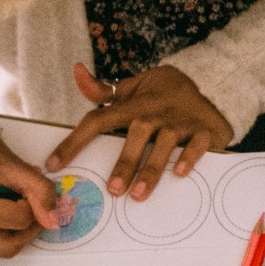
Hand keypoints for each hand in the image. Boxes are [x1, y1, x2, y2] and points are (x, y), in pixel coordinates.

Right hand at [0, 128, 62, 258]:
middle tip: (34, 202)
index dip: (33, 203)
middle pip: (7, 245)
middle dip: (28, 225)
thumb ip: (36, 189)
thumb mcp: (6, 162)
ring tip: (11, 198)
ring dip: (14, 227)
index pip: (16, 220)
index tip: (31, 187)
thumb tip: (54, 219)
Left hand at [47, 63, 231, 199]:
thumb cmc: (161, 94)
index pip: (97, 121)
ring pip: (164, 144)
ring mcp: (179, 122)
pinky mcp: (202, 130)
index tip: (54, 164)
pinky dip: (190, 157)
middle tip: (113, 189)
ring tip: (139, 194)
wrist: (210, 84)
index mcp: (132, 106)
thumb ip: (102, 89)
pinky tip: (179, 173)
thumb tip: (77, 71)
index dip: (74, 141)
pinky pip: (196, 144)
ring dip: (152, 169)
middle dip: (124, 162)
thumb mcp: (132, 88)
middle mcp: (154, 113)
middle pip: (135, 135)